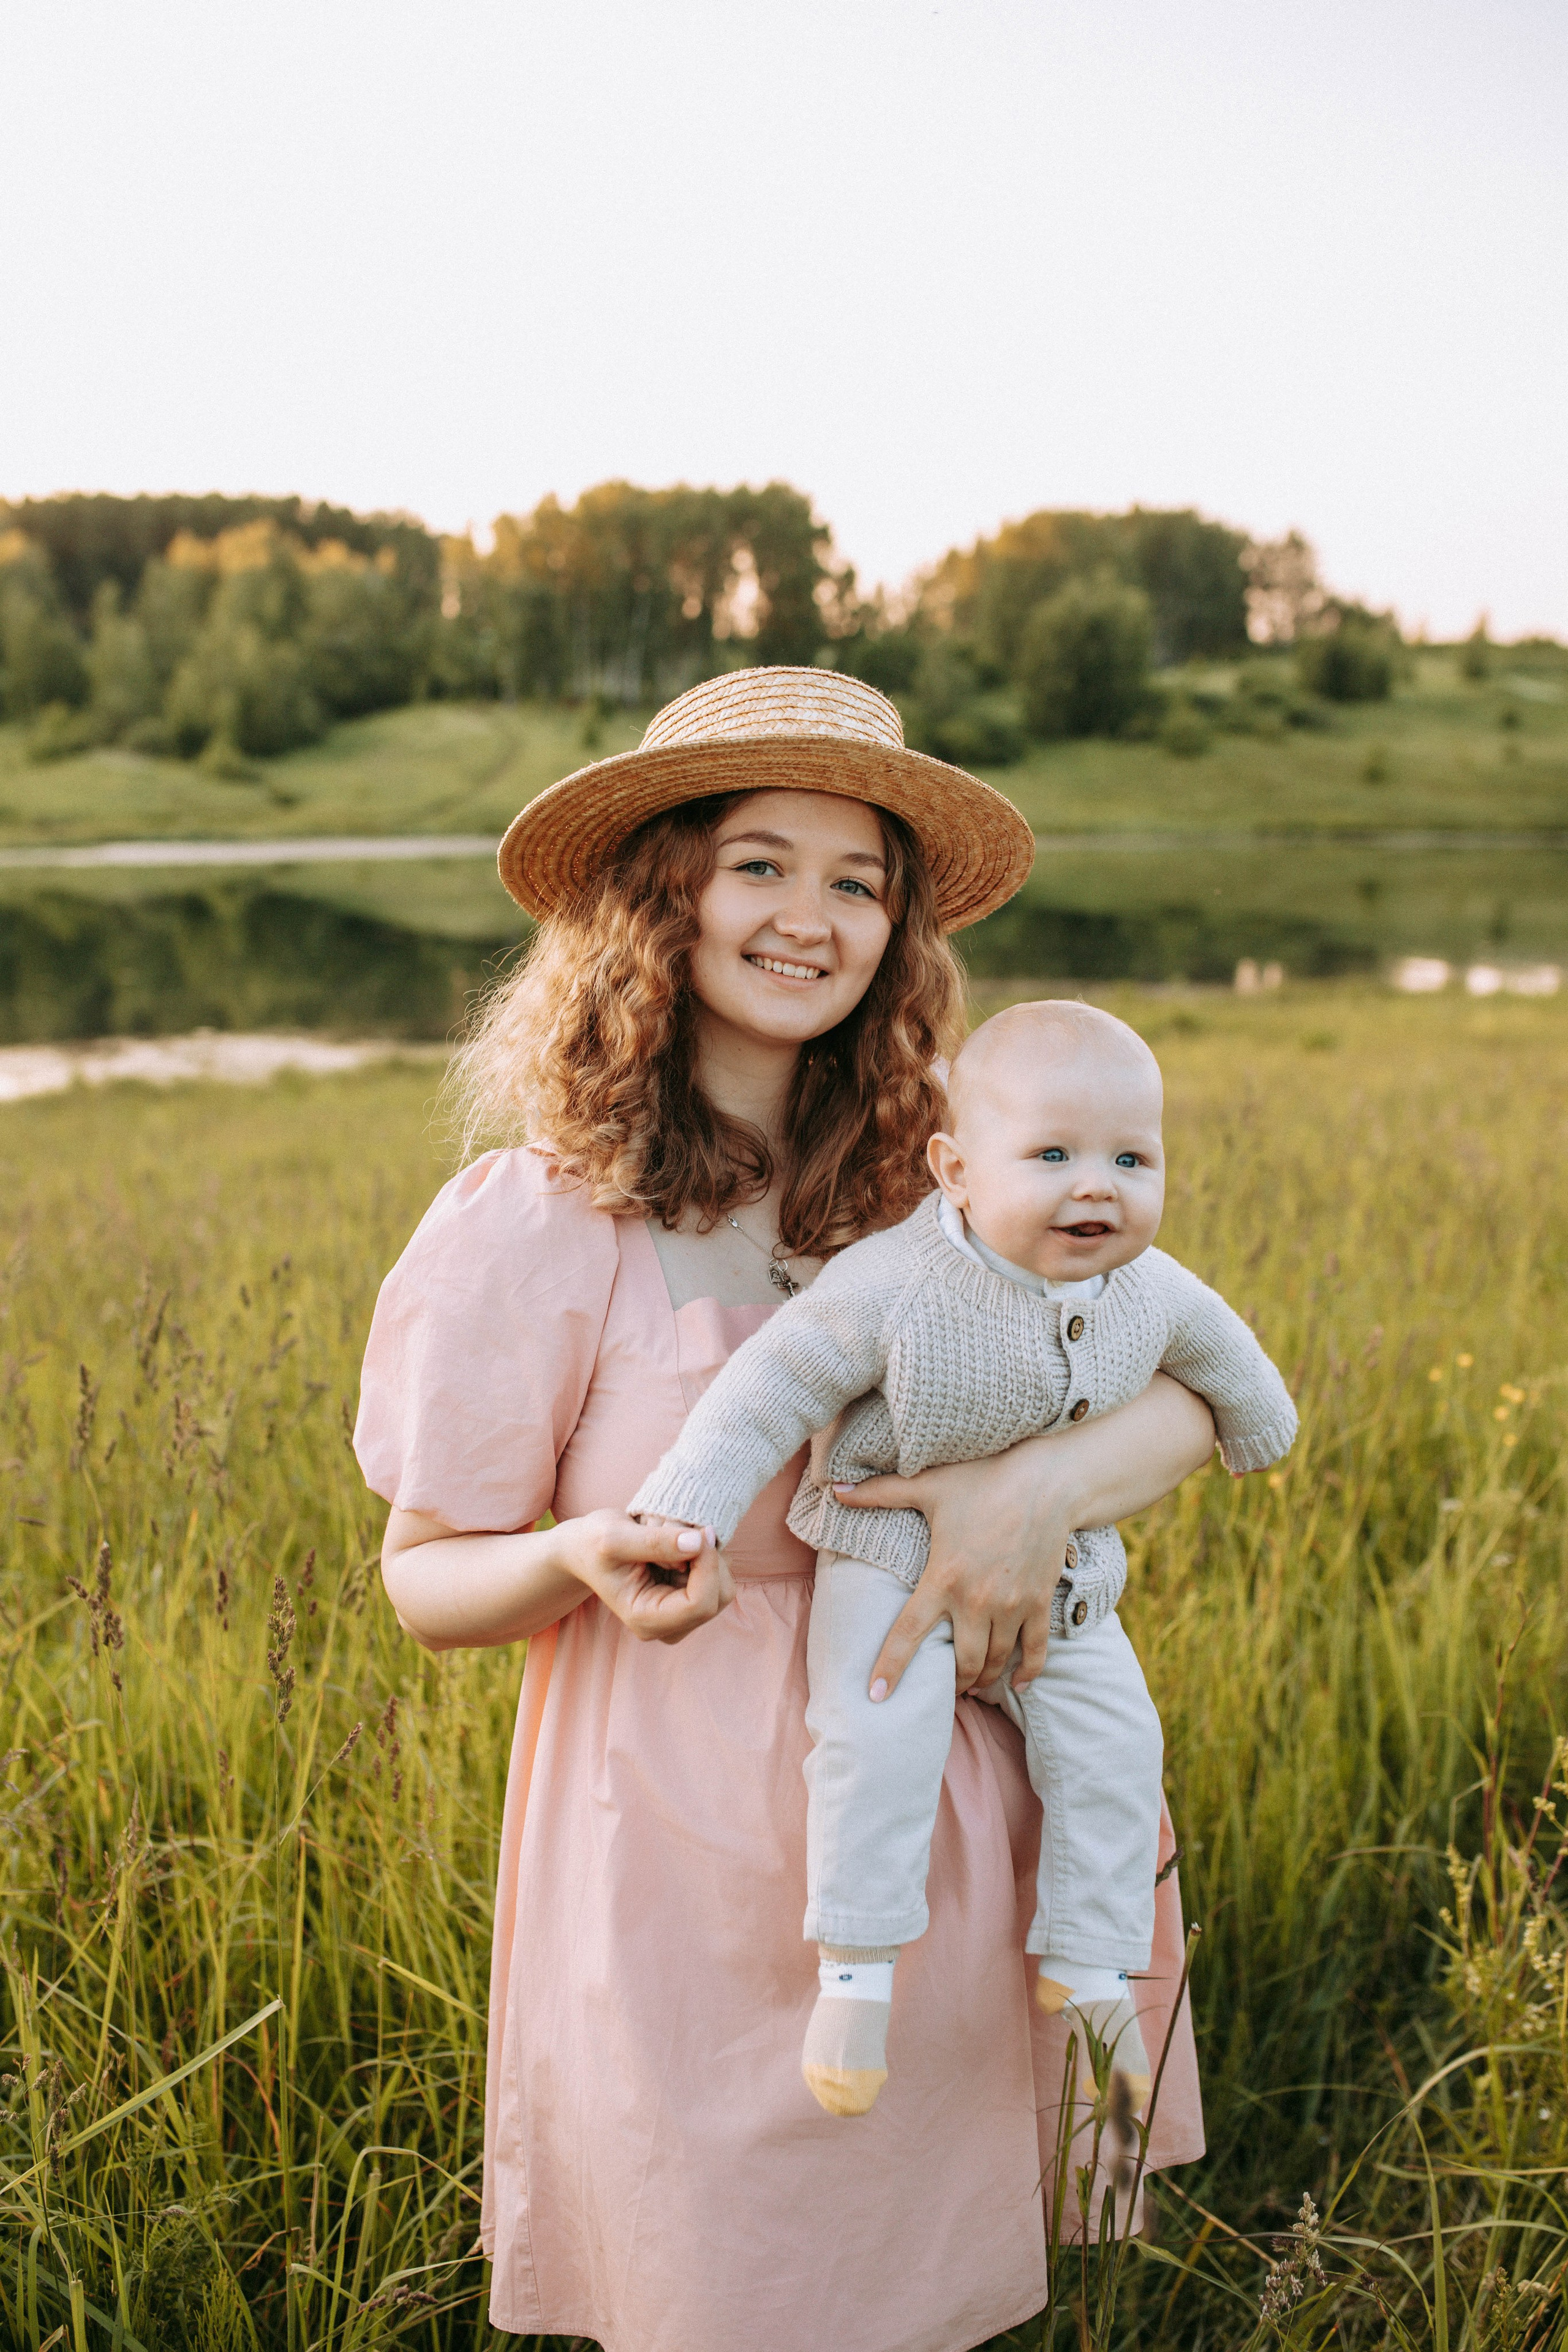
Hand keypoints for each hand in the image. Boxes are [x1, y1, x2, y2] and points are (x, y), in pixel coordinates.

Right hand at [560, 1509, 732, 1644]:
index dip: (708, 1565)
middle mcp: (667, 1626)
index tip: (698, 1532)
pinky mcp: (689, 1599)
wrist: (586, 1549)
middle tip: (687, 1531)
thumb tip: (698, 1542)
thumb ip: (655, 1541)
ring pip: (724, 1588)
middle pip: (719, 1598)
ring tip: (678, 1538)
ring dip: (710, 1557)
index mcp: (645, 1620)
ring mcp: (680, 1615)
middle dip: (711, 1560)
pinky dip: (709, 1556)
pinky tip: (682, 1545)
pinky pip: (719, 1578)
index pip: (700, 1604)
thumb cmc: (593, 1544)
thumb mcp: (615, 1537)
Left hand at [835, 1452, 1071, 1697]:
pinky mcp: (1040, 1603)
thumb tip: (835, 1489)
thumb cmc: (983, 1480)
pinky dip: (1027, 1672)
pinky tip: (1016, 1683)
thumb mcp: (928, 1485)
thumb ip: (880, 1492)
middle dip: (950, 1682)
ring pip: (996, 1661)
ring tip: (971, 1687)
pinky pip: (1035, 1650)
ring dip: (982, 1680)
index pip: (909, 1633)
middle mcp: (977, 1600)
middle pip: (962, 1662)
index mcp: (943, 1577)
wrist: (1046, 1481)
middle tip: (941, 1689)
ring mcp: (1012, 1605)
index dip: (891, 1667)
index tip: (875, 1697)